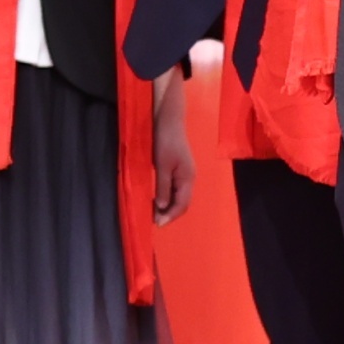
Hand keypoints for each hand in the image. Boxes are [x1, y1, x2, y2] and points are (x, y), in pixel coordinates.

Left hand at [150, 73, 195, 222]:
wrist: (168, 119)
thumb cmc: (165, 141)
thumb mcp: (162, 165)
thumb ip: (163, 187)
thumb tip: (162, 207)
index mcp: (187, 179)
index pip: (182, 205)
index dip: (170, 216)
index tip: (157, 224)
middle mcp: (189, 178)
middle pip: (182, 203)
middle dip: (170, 214)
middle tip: (155, 220)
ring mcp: (184, 173)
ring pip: (179, 196)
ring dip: (168, 206)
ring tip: (155, 212)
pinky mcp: (178, 168)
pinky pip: (175, 188)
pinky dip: (167, 196)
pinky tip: (158, 198)